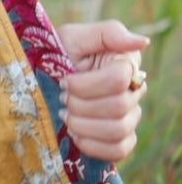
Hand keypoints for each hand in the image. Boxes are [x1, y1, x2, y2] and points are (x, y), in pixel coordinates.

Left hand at [58, 20, 148, 161]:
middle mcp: (133, 90)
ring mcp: (130, 115)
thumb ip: (108, 33)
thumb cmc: (58, 53)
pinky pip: (119, 150)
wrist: (40, 79)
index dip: (86, 84)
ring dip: (83, 125)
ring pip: (118, 130)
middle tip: (62, 97)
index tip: (64, 80)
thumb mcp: (73, 36)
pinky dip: (92, 145)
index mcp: (125, 62)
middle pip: (117, 107)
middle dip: (80, 104)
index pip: (118, 80)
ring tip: (65, 115)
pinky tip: (75, 134)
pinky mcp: (122, 137)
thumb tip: (142, 42)